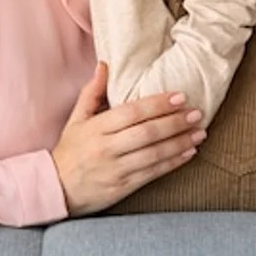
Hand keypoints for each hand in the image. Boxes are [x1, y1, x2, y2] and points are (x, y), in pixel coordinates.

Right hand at [51, 62, 206, 216]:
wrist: (56, 190)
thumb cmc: (69, 151)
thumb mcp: (76, 119)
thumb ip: (91, 92)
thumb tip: (105, 65)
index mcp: (96, 128)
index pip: (131, 112)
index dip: (157, 104)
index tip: (179, 96)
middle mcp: (107, 148)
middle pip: (147, 133)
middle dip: (174, 123)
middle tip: (196, 113)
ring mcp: (116, 169)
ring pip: (154, 154)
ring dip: (179, 143)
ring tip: (199, 133)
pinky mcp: (123, 187)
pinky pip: (152, 174)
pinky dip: (173, 163)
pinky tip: (188, 153)